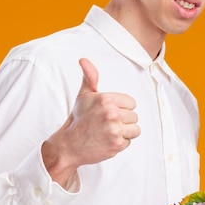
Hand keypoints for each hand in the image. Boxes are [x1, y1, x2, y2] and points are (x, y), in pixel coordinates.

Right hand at [42, 58, 139, 186]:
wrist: (69, 145)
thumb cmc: (78, 119)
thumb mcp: (84, 95)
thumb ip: (90, 77)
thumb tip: (83, 60)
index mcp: (106, 99)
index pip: (131, 103)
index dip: (122, 108)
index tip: (108, 112)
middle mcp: (112, 113)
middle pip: (134, 116)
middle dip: (123, 121)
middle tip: (106, 124)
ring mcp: (114, 130)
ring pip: (135, 129)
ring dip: (124, 132)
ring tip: (108, 132)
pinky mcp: (116, 144)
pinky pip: (129, 142)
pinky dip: (120, 143)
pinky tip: (107, 141)